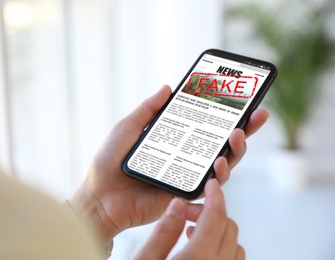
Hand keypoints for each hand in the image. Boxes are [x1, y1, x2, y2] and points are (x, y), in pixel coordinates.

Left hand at [69, 85, 268, 246]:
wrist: (100, 196)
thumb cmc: (109, 162)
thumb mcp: (128, 128)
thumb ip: (148, 109)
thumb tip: (167, 87)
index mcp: (174, 140)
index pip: (204, 124)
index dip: (224, 113)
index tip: (241, 97)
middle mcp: (185, 157)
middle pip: (221, 143)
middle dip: (244, 128)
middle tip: (256, 114)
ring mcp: (187, 176)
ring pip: (223, 163)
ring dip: (236, 150)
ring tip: (237, 135)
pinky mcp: (185, 194)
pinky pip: (210, 185)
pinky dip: (220, 175)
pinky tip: (221, 162)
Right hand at [135, 179, 244, 259]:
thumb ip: (163, 233)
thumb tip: (177, 205)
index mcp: (198, 259)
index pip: (216, 217)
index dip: (215, 195)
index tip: (211, 183)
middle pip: (229, 226)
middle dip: (211, 212)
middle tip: (186, 212)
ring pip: (235, 243)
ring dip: (218, 230)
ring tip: (191, 231)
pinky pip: (233, 258)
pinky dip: (222, 246)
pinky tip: (200, 248)